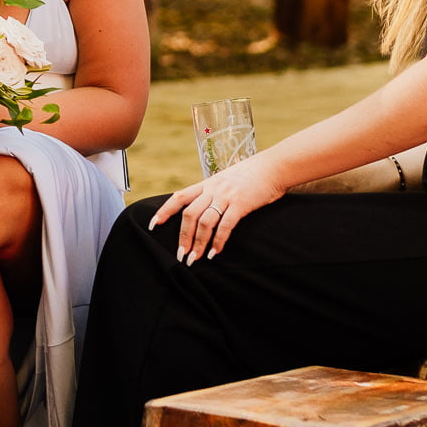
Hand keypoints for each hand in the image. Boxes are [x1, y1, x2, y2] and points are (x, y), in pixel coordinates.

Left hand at [150, 154, 286, 262]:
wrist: (273, 167)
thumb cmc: (250, 176)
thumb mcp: (226, 180)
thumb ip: (213, 192)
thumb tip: (203, 207)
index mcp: (206, 184)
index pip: (179, 197)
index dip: (164, 211)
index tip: (153, 225)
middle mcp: (212, 190)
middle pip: (189, 214)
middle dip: (183, 236)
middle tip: (181, 255)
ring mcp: (226, 197)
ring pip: (204, 222)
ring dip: (198, 242)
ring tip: (195, 258)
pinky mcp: (241, 205)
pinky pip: (225, 225)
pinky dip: (218, 241)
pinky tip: (214, 253)